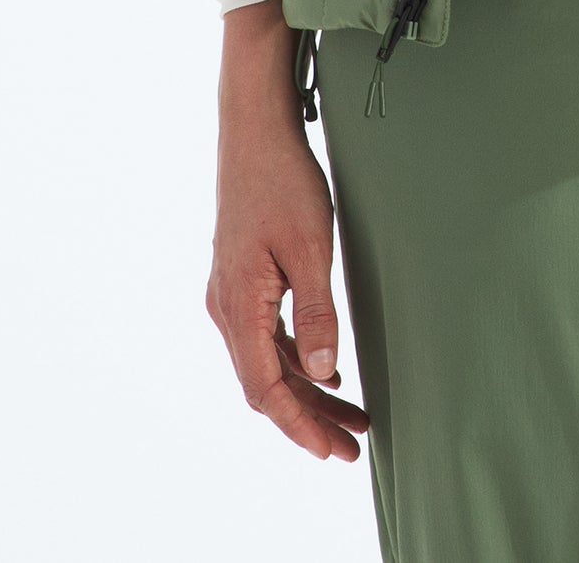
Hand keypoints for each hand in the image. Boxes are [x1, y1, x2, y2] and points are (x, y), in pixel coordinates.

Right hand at [206, 3, 368, 462]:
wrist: (254, 129)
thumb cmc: (283, 181)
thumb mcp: (311, 248)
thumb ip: (318, 314)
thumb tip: (324, 375)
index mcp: (238, 307)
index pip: (266, 390)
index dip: (300, 425)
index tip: (334, 450)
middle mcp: (226, 308)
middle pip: (266, 382)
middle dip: (309, 417)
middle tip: (352, 444)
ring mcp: (230, 293)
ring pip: (267, 360)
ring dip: (306, 390)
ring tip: (350, 415)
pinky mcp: (241, 277)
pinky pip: (266, 335)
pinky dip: (295, 359)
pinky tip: (326, 369)